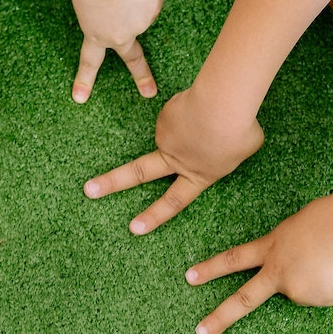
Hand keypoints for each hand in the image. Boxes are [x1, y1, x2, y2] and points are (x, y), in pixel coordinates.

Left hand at [68, 0, 161, 102]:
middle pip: (133, 59)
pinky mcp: (154, 9)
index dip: (85, 80)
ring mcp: (140, 24)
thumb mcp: (85, 2)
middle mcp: (120, 36)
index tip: (80, 98)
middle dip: (142, 77)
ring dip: (134, 1)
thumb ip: (101, 15)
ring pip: (140, 13)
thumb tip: (123, 15)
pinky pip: (150, 0)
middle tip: (149, 92)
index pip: (90, 62)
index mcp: (96, 34)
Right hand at [83, 88, 261, 233]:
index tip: (133, 228)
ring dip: (194, 122)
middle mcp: (176, 160)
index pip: (174, 202)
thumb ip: (226, 150)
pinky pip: (180, 111)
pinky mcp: (164, 116)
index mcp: (199, 175)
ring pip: (177, 130)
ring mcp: (166, 137)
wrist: (222, 105)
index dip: (154, 216)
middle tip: (89, 190)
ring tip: (217, 115)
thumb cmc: (240, 130)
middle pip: (137, 173)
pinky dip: (193, 108)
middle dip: (111, 183)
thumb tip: (212, 140)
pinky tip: (206, 104)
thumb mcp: (244, 149)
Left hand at [184, 196, 332, 333]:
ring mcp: (295, 289)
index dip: (211, 269)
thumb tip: (294, 273)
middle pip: (244, 300)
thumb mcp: (295, 230)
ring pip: (303, 292)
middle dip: (220, 318)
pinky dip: (331, 285)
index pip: (233, 260)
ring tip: (331, 260)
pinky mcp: (317, 300)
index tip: (189, 277)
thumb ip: (286, 252)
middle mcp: (277, 273)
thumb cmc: (327, 219)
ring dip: (316, 280)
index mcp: (270, 248)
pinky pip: (324, 295)